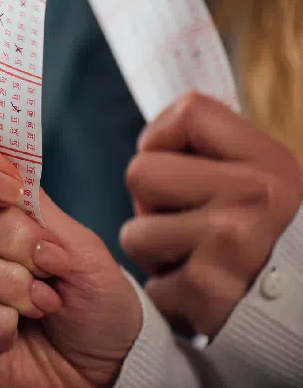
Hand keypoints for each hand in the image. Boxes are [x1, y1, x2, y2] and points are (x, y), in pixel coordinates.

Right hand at [0, 132, 141, 387]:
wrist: (107, 369)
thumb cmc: (95, 305)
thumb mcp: (85, 249)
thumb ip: (41, 212)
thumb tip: (8, 178)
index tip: (9, 187)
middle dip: (10, 236)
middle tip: (49, 265)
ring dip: (6, 281)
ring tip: (41, 303)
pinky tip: (15, 332)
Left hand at [121, 93, 302, 335]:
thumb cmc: (271, 234)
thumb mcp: (264, 176)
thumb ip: (216, 145)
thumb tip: (163, 124)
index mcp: (268, 160)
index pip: (188, 112)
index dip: (162, 139)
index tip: (177, 163)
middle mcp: (253, 196)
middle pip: (140, 173)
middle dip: (151, 203)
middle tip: (187, 222)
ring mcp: (232, 245)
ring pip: (134, 234)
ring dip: (155, 251)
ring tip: (196, 258)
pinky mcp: (210, 293)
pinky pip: (151, 285)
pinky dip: (168, 294)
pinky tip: (201, 291)